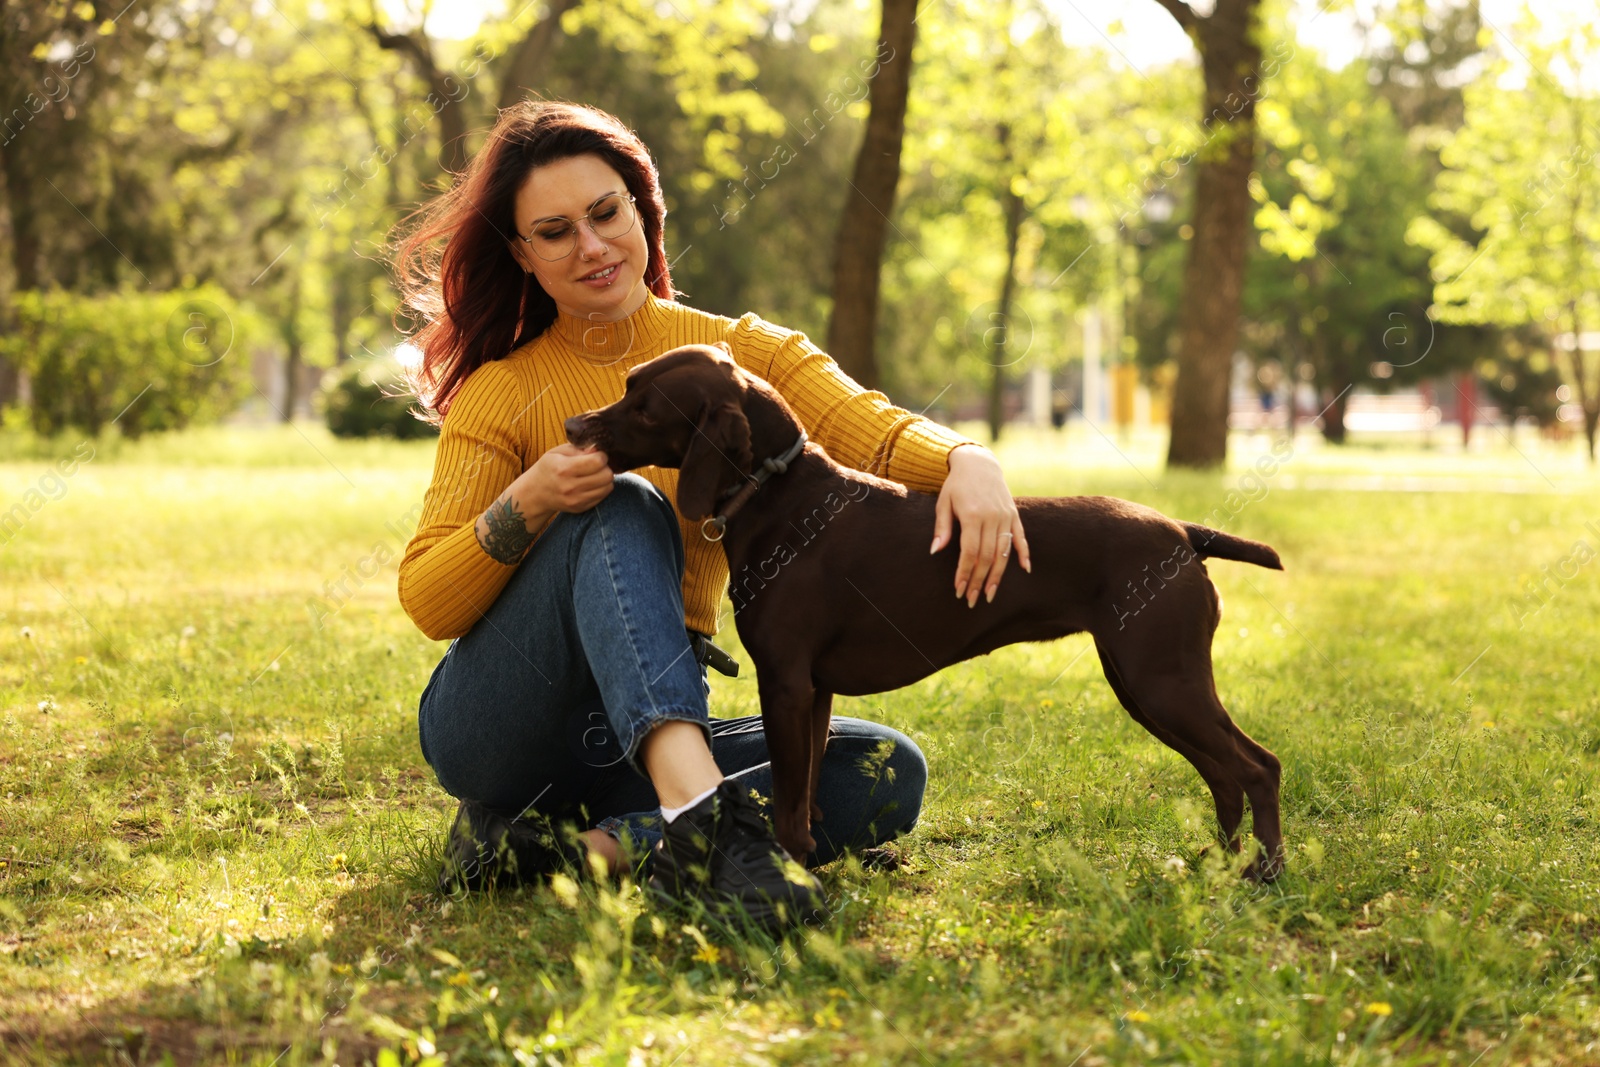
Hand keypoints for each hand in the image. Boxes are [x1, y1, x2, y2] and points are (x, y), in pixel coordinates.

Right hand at [476, 444, 612, 564]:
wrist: (535, 493)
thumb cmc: (548, 468)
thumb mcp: (558, 452)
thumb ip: (579, 448)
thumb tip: (598, 450)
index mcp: (564, 469)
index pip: (597, 462)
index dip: (601, 455)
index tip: (596, 454)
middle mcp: (570, 487)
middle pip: (606, 475)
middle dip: (605, 467)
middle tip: (597, 465)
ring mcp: (576, 500)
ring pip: (608, 487)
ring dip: (604, 478)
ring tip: (594, 474)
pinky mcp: (580, 508)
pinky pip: (602, 496)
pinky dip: (600, 488)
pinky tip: (590, 484)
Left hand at [931, 444, 1029, 607]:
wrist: (978, 462)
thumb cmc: (956, 485)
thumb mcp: (944, 502)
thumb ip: (942, 528)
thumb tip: (935, 551)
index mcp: (973, 515)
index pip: (970, 552)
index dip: (964, 573)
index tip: (959, 589)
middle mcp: (992, 517)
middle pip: (987, 556)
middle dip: (978, 580)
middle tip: (971, 599)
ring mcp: (1005, 516)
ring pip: (1004, 552)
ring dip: (998, 575)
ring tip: (990, 594)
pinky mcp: (1014, 515)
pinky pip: (1021, 537)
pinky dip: (1024, 553)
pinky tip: (1025, 569)